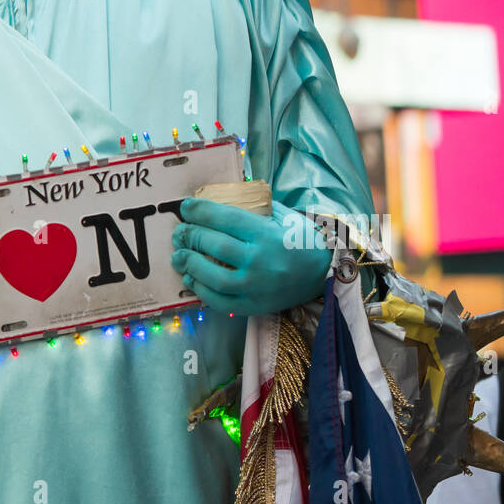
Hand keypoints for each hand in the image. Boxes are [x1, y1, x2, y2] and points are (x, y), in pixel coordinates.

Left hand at [171, 197, 330, 316]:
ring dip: (190, 264)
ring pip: (213, 277)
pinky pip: (221, 302)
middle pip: (214, 245)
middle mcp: (259, 260)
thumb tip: (220, 198)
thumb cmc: (302, 240)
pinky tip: (191, 279)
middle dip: (190, 235)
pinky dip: (202, 291)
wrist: (325, 274)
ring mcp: (256, 286)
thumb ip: (254, 207)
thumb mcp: (283, 215)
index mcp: (266, 233)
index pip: (224, 218)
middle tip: (179, 231)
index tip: (186, 207)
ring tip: (178, 256)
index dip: (200, 211)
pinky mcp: (254, 306)